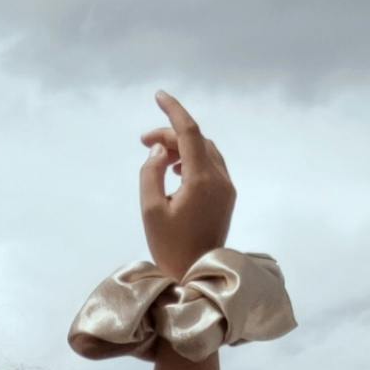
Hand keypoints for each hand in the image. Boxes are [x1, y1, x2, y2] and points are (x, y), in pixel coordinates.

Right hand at [138, 89, 233, 273]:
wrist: (197, 274)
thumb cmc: (169, 246)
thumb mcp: (150, 208)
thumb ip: (151, 171)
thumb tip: (160, 148)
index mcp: (202, 180)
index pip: (189, 132)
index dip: (173, 110)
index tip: (158, 95)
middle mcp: (220, 179)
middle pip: (197, 140)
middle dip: (171, 134)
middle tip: (143, 142)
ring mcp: (227, 188)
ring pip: (205, 151)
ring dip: (182, 146)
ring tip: (157, 157)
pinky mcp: (227, 197)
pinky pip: (211, 165)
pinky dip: (192, 158)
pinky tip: (175, 170)